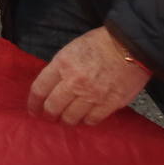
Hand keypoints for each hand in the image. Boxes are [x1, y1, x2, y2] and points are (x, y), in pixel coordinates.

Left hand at [26, 26, 150, 125]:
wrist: (130, 46)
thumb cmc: (100, 43)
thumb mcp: (72, 49)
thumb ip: (60, 67)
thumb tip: (52, 85)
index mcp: (62, 64)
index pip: (39, 89)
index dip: (33, 103)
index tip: (33, 109)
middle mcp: (74, 82)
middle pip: (52, 107)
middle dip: (48, 114)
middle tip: (50, 117)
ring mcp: (92, 95)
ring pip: (71, 118)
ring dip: (66, 120)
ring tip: (68, 119)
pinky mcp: (109, 104)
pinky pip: (92, 120)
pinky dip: (86, 121)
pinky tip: (86, 118)